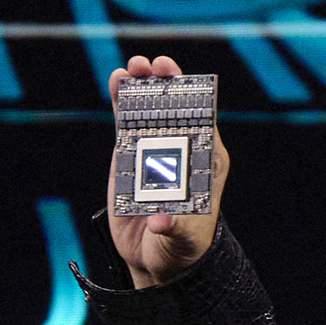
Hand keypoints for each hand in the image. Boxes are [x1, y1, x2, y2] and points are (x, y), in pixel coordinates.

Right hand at [106, 55, 230, 288]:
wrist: (157, 260)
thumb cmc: (181, 248)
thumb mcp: (181, 239)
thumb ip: (173, 227)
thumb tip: (160, 221)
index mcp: (207, 165)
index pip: (205, 124)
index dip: (196, 99)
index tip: (184, 81)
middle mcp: (183, 151)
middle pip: (177, 110)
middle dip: (168, 85)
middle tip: (155, 64)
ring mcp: (156, 150)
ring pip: (151, 110)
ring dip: (144, 86)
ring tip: (134, 66)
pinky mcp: (131, 155)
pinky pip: (128, 122)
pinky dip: (123, 101)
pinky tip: (118, 79)